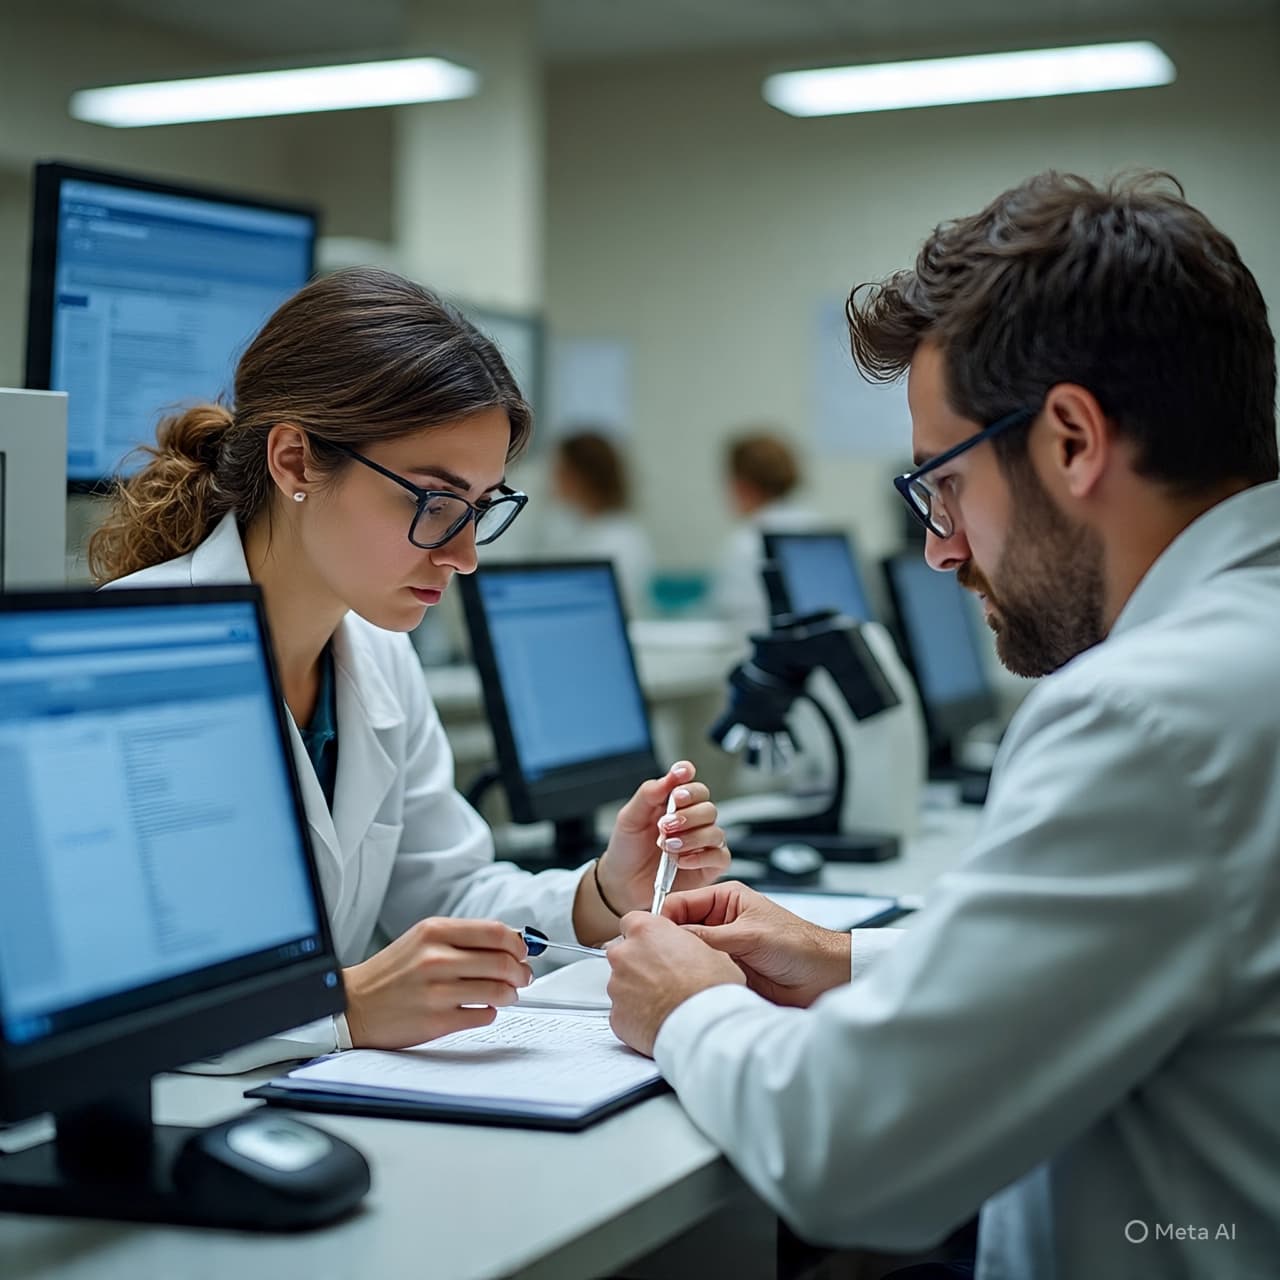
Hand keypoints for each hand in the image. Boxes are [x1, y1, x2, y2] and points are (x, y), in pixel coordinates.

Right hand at [343, 918, 532, 1048]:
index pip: (495, 932)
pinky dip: (490, 1013)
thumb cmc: (392, 973)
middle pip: (502, 961)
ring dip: (510, 994)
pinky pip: (483, 1015)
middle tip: (523, 977)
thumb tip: (510, 942)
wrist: (353, 1005)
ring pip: (498, 990)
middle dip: (521, 971)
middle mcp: (435, 958)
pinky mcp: (436, 1021)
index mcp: (434, 932)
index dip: (517, 944)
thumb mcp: (422, 940)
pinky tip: (482, 1009)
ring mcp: (436, 991)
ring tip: (507, 995)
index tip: (523, 952)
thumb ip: (463, 938)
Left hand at [593, 760, 729, 918]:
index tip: (680, 775)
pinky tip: (681, 860)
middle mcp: (693, 820)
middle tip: (665, 825)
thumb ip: (649, 794)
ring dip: (691, 837)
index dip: (688, 776)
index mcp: (674, 803)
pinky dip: (701, 857)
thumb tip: (669, 777)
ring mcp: (703, 842)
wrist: (622, 883)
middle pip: (707, 806)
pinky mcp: (709, 865)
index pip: (690, 782)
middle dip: (687, 814)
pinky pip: (719, 856)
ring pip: (715, 831)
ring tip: (667, 846)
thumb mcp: (630, 818)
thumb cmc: (628, 849)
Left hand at [606, 912, 744, 1056]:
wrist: (705, 1027)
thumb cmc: (711, 987)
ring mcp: (617, 986)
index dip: (646, 934)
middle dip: (639, 963)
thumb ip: (684, 943)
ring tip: (665, 1003)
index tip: (655, 944)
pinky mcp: (616, 1016)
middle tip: (664, 977)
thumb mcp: (710, 949)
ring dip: (637, 990)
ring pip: (622, 983)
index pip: (632, 921)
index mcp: (646, 931)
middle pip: (624, 953)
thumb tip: (683, 949)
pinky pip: (623, 1012)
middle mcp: (624, 955)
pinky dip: (636, 1016)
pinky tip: (658, 1020)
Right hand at [663, 881, 851, 1007]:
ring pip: (685, 955)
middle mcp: (719, 922)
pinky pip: (698, 975)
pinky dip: (690, 981)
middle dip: (665, 944)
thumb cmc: (800, 945)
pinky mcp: (724, 973)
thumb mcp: (749, 935)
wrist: (824, 978)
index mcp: (724, 899)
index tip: (646, 937)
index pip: (680, 903)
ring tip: (665, 976)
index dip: (662, 919)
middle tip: (650, 960)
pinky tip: (684, 988)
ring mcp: (720, 949)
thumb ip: (709, 936)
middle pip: (678, 930)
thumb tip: (671, 938)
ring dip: (678, 965)